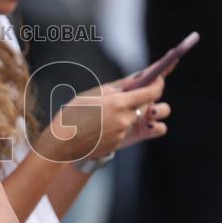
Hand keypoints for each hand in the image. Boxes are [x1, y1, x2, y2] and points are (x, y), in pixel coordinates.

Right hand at [39, 77, 165, 161]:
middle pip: (146, 106)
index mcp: (119, 103)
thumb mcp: (92, 95)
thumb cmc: (72, 115)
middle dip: (141, 99)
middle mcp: (125, 119)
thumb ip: (116, 88)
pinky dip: (117, 125)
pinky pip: (125, 130)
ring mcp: (122, 133)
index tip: (160, 78)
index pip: (151, 92)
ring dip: (127, 113)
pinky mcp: (118, 143)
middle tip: (129, 94)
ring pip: (134, 118)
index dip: (158, 84)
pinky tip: (101, 125)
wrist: (61, 144)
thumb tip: (135, 79)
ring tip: (109, 112)